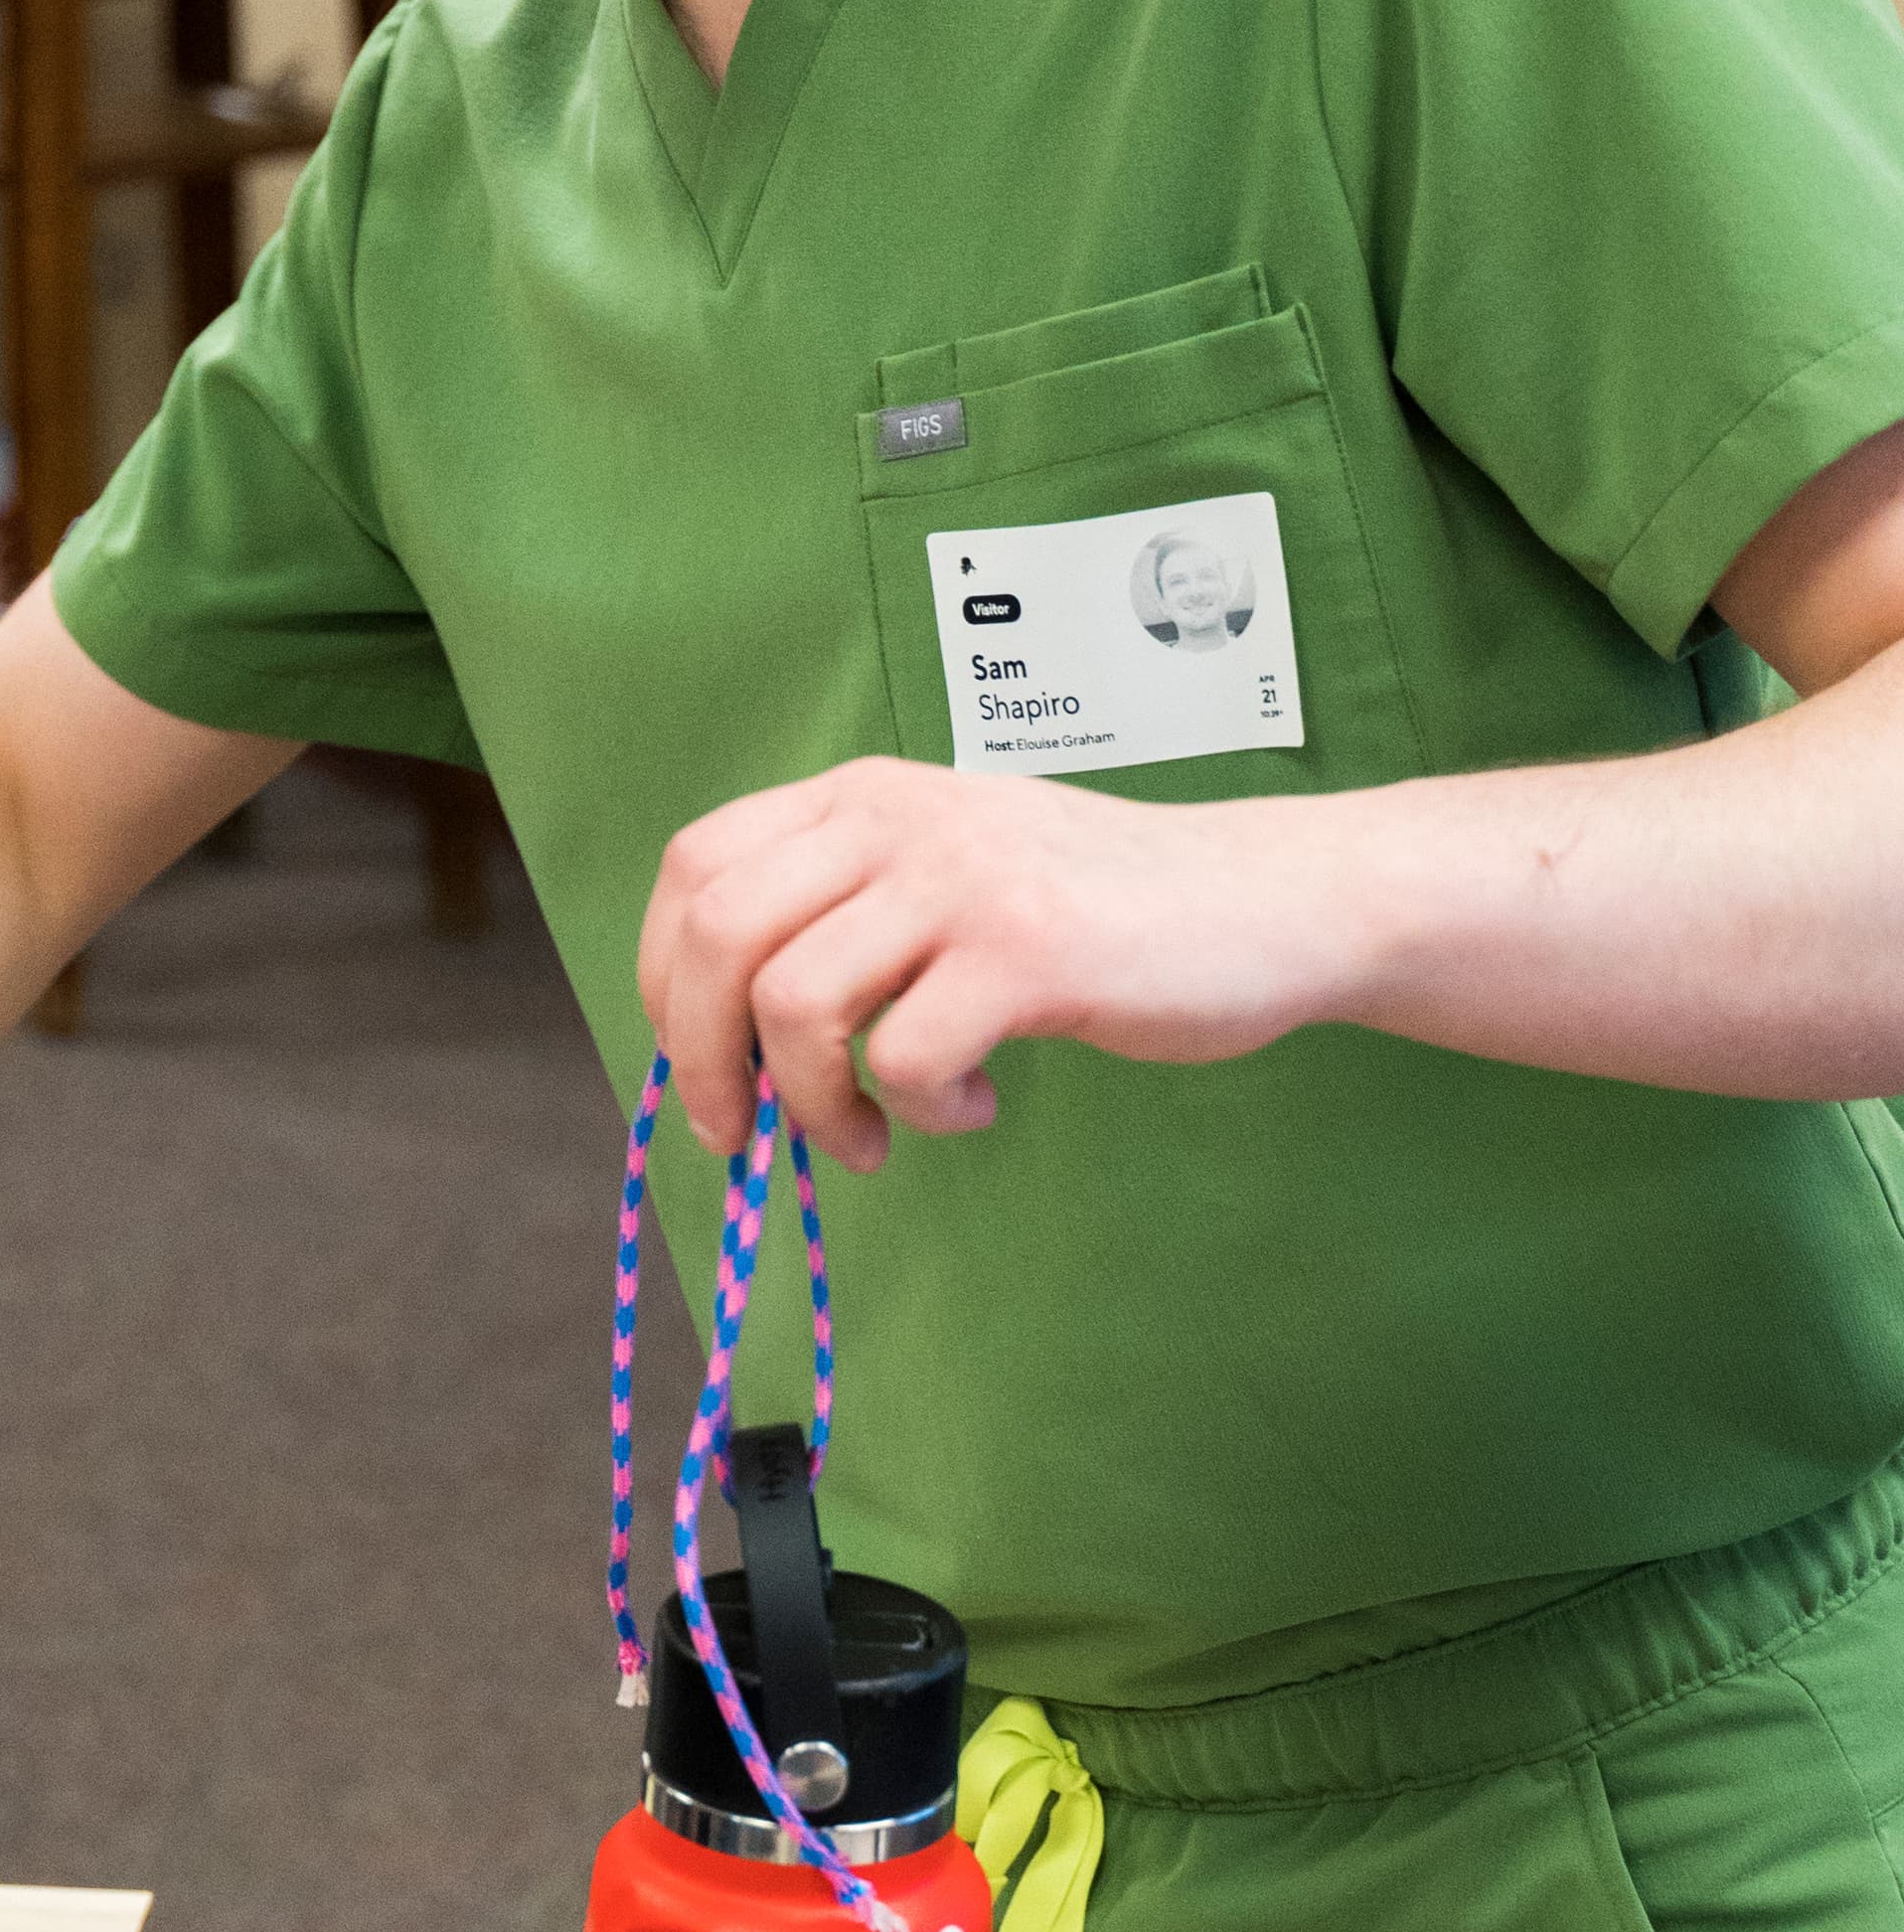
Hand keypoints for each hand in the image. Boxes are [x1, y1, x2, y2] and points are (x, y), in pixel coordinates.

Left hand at [639, 758, 1349, 1171]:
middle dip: (705, 1060)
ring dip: (815, 1101)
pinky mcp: (1028, 950)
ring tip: (873, 1135)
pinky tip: (974, 1105)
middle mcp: (898, 819)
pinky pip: (907, 1055)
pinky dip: (923, 1107)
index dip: (667, 978)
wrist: (1265, 901)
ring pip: (795, 1003)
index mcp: (865, 796)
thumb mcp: (951, 867)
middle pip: (719, 936)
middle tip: (747, 1131)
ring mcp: (964, 879)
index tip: (705, 1061)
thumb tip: (722, 1029)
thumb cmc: (1100, 908)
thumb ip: (848, 910)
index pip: (697, 867)